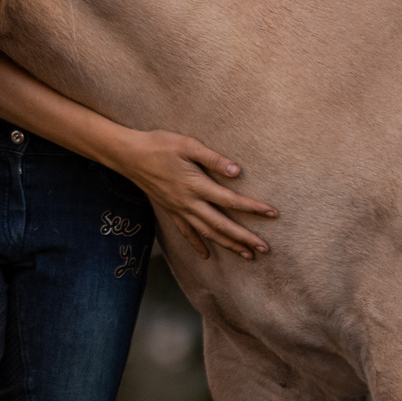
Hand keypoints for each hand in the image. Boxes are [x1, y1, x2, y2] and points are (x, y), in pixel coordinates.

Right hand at [110, 129, 276, 259]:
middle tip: (264, 249)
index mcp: (196, 185)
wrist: (129, 155)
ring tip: (247, 256)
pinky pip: (186, 233)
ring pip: (207, 233)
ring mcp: (178, 210)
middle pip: (221, 225)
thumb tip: (237, 171)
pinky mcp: (170, 211)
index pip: (231, 200)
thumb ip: (213, 159)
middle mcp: (189, 203)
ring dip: (228, 245)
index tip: (272, 214)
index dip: (253, 208)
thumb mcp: (188, 145)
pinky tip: (207, 256)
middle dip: (244, 238)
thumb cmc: (160, 145)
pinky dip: (197, 245)